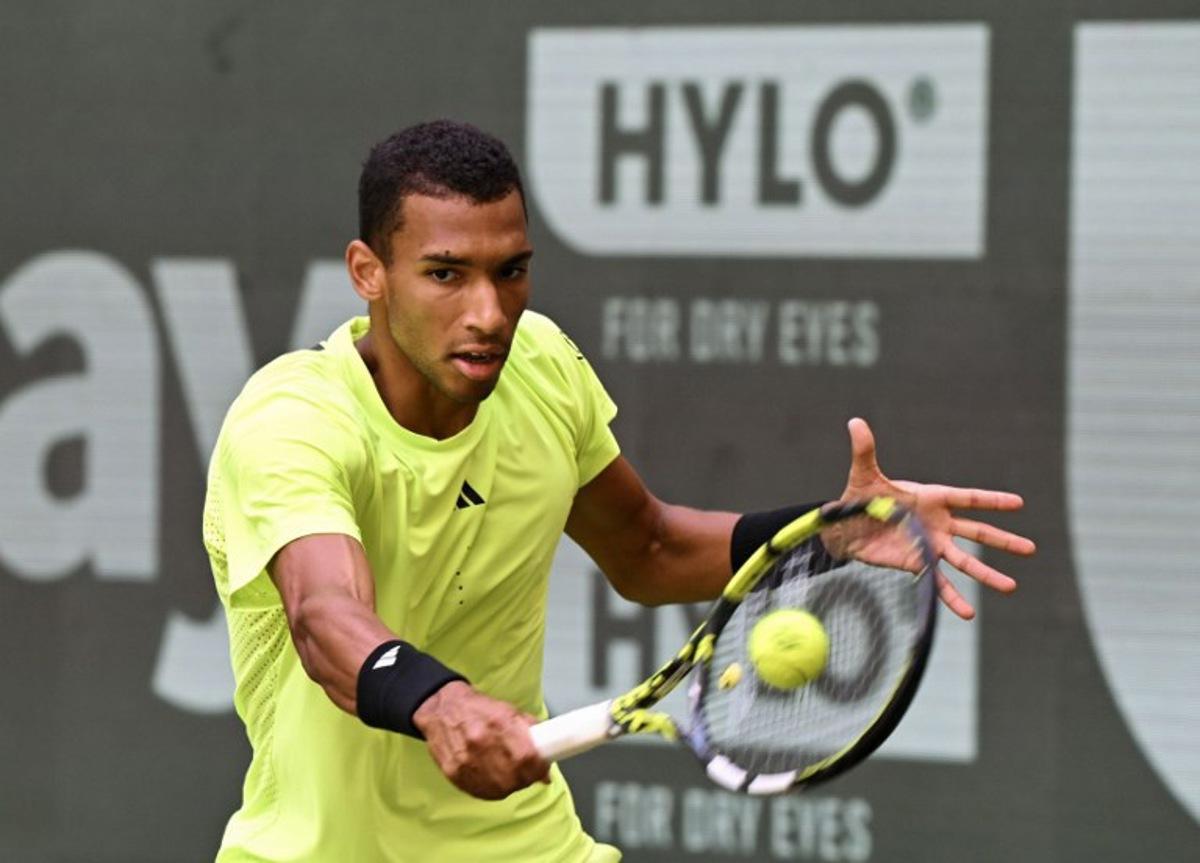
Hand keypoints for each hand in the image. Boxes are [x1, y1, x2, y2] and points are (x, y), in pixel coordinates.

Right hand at [412, 681, 549, 799]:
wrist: (442, 710)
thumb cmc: (479, 709)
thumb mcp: (509, 711)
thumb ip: (530, 734)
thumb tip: (546, 760)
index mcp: (498, 724)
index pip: (527, 757)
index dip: (539, 767)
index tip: (542, 768)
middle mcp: (481, 744)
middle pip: (515, 777)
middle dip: (527, 778)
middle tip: (529, 772)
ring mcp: (465, 761)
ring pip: (499, 789)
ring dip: (511, 786)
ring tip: (512, 776)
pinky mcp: (454, 774)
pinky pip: (481, 792)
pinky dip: (493, 791)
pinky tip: (496, 781)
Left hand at [839, 417, 1035, 619]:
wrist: (845, 527)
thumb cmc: (858, 497)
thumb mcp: (863, 474)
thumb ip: (864, 451)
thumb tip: (855, 421)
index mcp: (931, 498)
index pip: (967, 498)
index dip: (991, 500)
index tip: (1018, 503)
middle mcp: (937, 523)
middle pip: (977, 532)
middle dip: (1002, 540)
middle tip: (1031, 548)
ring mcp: (930, 545)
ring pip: (965, 561)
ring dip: (987, 574)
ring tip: (1011, 587)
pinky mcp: (917, 564)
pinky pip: (939, 584)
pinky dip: (953, 598)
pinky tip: (969, 613)